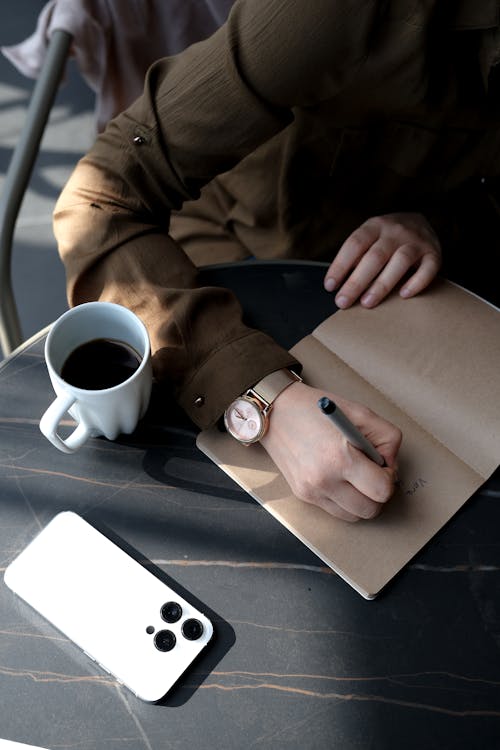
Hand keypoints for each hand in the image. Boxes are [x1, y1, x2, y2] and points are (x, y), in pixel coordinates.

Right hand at [260, 382, 401, 521]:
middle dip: (377, 493)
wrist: (276, 411)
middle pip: (370, 510)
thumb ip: (387, 439)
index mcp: (340, 458)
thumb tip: (391, 465)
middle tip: (371, 474)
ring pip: (353, 516)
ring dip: (360, 500)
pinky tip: (338, 478)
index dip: (389, 478)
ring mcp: (311, 491)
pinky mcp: (302, 495)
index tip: (383, 466)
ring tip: (354, 476)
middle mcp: (323, 480)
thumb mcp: (361, 413)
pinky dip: (343, 500)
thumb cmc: (316, 408)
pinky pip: (334, 511)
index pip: (381, 491)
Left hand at [323, 212, 441, 308]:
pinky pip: (428, 268)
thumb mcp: (370, 238)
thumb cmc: (387, 238)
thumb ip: (357, 257)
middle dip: (356, 281)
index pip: (355, 244)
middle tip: (343, 302)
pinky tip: (404, 295)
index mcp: (375, 226)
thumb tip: (338, 285)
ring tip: (367, 303)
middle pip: (374, 256)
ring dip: (382, 284)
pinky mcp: (434, 253)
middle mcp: (396, 231)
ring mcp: (416, 241)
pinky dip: (416, 282)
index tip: (330, 286)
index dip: (340, 265)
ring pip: (400, 262)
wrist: (421, 222)